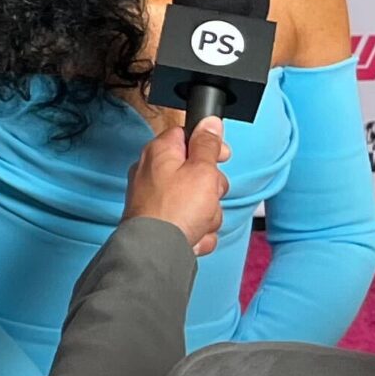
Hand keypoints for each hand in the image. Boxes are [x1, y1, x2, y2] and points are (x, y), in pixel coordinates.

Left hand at [126, 117, 227, 257]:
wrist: (156, 253)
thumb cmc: (174, 211)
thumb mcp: (202, 170)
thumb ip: (208, 145)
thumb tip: (210, 122)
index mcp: (160, 152)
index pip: (188, 135)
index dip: (209, 146)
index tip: (221, 157)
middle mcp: (153, 173)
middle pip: (198, 171)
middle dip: (211, 188)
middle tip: (207, 195)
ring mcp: (156, 199)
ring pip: (199, 201)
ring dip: (207, 214)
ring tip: (197, 220)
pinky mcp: (161, 223)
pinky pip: (191, 223)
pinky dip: (196, 232)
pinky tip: (191, 236)